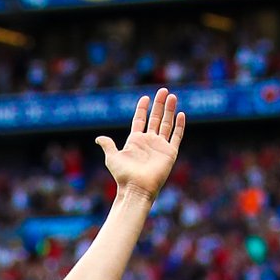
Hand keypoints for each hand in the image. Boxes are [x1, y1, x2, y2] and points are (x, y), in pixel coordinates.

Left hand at [96, 88, 184, 203]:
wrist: (136, 188)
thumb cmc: (123, 175)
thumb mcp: (112, 157)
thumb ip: (108, 145)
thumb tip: (99, 138)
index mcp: (135, 141)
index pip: (140, 120)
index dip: (142, 109)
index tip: (145, 97)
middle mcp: (148, 142)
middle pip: (155, 119)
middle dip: (159, 105)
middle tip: (163, 90)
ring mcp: (160, 147)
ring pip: (166, 124)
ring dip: (169, 110)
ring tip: (172, 96)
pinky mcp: (170, 152)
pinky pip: (176, 136)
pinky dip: (179, 126)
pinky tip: (180, 114)